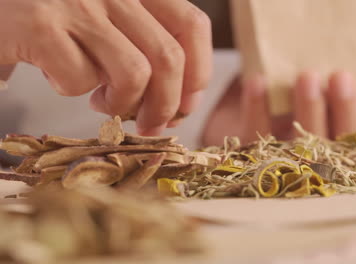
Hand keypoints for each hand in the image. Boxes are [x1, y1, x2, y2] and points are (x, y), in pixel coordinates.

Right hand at [0, 0, 211, 134]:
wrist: (2, 3)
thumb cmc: (60, 15)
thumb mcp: (112, 17)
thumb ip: (149, 46)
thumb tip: (183, 103)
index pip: (192, 26)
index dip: (197, 73)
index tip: (185, 105)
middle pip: (169, 58)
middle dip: (165, 106)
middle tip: (149, 124)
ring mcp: (77, 3)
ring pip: (134, 74)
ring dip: (121, 103)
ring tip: (102, 101)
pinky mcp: (40, 24)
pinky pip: (81, 78)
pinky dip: (73, 90)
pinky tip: (58, 78)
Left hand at [202, 71, 355, 145]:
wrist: (229, 108)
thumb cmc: (276, 86)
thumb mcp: (304, 73)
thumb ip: (326, 67)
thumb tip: (343, 35)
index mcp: (340, 130)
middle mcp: (320, 151)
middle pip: (345, 142)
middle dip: (347, 109)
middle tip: (341, 76)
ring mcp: (286, 158)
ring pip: (306, 146)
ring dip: (309, 111)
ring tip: (306, 75)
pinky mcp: (249, 157)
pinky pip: (256, 136)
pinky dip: (257, 108)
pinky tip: (257, 81)